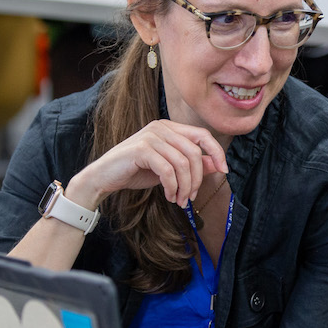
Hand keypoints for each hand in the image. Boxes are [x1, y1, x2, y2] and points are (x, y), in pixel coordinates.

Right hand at [68, 120, 227, 209]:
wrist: (104, 177)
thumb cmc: (136, 171)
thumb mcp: (169, 169)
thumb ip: (191, 164)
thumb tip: (217, 165)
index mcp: (169, 127)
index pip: (202, 135)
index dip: (216, 152)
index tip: (224, 170)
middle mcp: (161, 127)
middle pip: (194, 152)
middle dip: (197, 178)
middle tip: (190, 198)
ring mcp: (151, 136)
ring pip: (183, 163)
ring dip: (185, 186)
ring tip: (179, 201)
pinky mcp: (141, 149)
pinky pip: (168, 170)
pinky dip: (172, 187)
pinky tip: (169, 197)